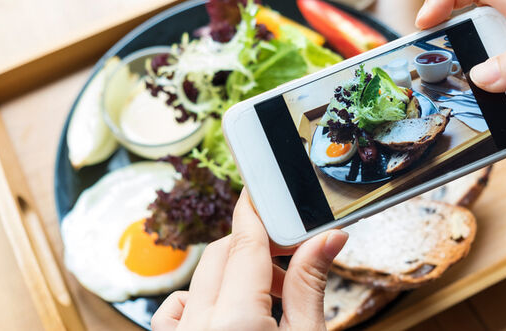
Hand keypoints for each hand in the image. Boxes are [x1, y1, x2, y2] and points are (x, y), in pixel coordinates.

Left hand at [151, 190, 347, 330]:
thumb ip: (310, 285)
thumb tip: (328, 237)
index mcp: (236, 324)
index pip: (245, 245)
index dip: (255, 210)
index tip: (262, 189)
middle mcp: (197, 328)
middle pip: (223, 255)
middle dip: (256, 245)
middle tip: (291, 252)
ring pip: (199, 277)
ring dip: (233, 272)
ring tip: (270, 294)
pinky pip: (176, 307)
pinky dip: (202, 296)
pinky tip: (231, 309)